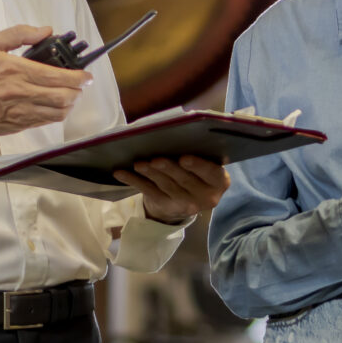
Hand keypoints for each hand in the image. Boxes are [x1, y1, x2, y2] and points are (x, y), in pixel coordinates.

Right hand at [0, 25, 88, 137]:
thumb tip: (45, 30)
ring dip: (71, 103)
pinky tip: (56, 104)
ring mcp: (21, 111)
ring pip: (59, 112)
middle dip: (79, 90)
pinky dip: (58, 113)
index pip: (58, 77)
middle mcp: (22, 93)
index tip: (86, 74)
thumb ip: (20, 33)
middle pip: (64, 97)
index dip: (79, 77)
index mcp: (16, 71)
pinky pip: (47, 121)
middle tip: (81, 84)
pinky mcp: (19, 124)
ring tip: (71, 94)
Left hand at [114, 155, 228, 223]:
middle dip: (169, 169)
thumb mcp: (206, 168)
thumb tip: (180, 135)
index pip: (212, 173)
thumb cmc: (197, 173)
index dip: (199, 166)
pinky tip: (121, 173)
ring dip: (151, 174)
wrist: (186, 201)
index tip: (184, 158)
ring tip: (139, 164)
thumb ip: (200, 155)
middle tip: (156, 159)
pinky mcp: (166, 207)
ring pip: (166, 186)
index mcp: (219, 182)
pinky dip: (134, 181)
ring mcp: (185, 204)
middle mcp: (206, 197)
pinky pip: (149, 192)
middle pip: (185, 180)